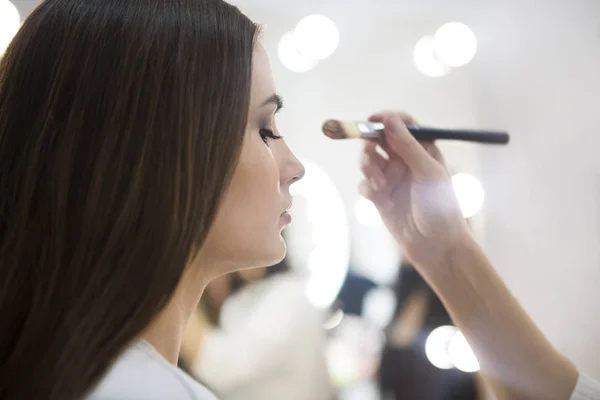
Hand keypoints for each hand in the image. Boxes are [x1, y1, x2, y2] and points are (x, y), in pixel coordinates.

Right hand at [359, 111, 470, 269]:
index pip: (402, 124)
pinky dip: (367, 189)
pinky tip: (379, 200)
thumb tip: (390, 120)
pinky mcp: (380, 196)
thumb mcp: (427, 173)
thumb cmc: (441, 209)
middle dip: (370, 145)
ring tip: (378, 184)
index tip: (373, 120)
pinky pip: (364, 184)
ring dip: (368, 168)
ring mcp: (392, 178)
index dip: (387, 119)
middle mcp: (405, 161)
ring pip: (368, 161)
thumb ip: (408, 146)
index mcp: (423, 150)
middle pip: (379, 139)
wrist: (436, 247)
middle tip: (370, 154)